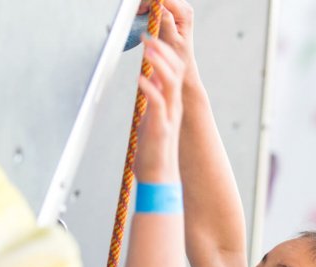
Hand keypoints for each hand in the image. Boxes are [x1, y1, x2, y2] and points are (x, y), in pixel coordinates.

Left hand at [133, 35, 186, 182]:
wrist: (158, 178)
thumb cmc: (152, 152)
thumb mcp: (151, 120)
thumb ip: (152, 102)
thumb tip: (147, 84)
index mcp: (172, 105)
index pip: (173, 72)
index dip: (164, 54)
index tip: (150, 41)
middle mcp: (174, 108)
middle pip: (175, 72)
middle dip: (162, 52)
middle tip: (148, 38)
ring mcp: (169, 117)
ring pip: (171, 83)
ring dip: (159, 64)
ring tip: (147, 50)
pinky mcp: (160, 128)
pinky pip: (158, 103)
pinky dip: (149, 88)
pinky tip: (140, 78)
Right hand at [137, 0, 197, 85]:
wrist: (182, 61)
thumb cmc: (178, 54)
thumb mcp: (171, 40)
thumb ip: (166, 22)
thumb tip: (158, 6)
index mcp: (184, 12)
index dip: (150, 1)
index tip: (139, 11)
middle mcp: (183, 6)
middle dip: (147, 1)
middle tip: (137, 13)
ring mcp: (177, 7)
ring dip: (147, 3)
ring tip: (139, 14)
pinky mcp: (171, 9)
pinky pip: (158, 2)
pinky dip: (149, 5)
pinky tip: (143, 14)